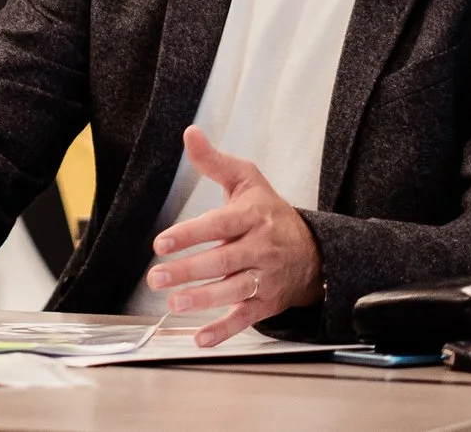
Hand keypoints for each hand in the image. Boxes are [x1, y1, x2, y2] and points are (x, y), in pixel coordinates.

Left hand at [146, 126, 322, 346]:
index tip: (160, 243)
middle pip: (223, 261)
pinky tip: (201, 337)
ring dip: (203, 299)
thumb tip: (189, 134)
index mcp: (253, 216)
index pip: (219, 225)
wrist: (314, 251)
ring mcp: (265, 278)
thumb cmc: (270, 212)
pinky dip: (224, 330)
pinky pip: (245, 319)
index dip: (190, 234)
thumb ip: (214, 161)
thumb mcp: (247, 180)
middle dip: (188, 271)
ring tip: (174, 303)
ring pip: (234, 291)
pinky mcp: (268, 303)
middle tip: (156, 277)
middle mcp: (261, 248)